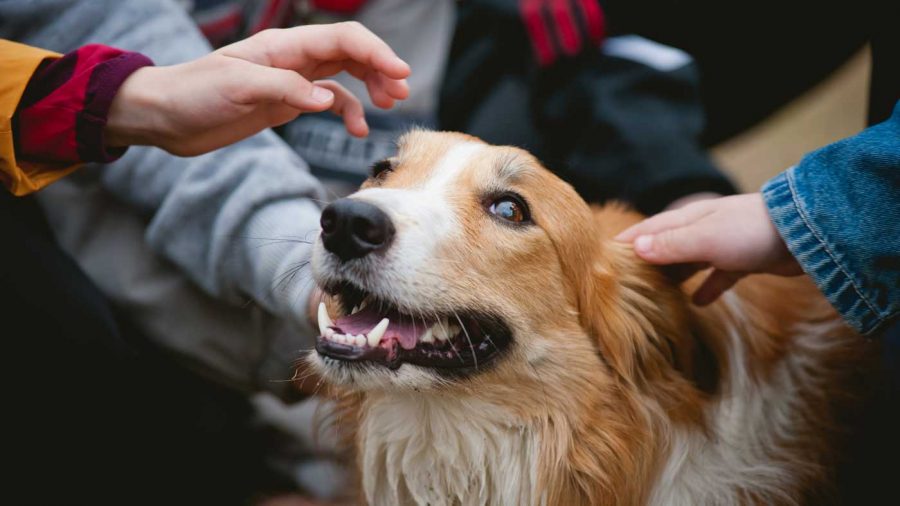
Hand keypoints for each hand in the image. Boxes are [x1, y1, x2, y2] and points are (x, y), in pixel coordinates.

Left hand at [105, 22, 409, 155]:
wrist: (165, 116)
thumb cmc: (192, 94)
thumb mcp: (237, 88)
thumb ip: (285, 90)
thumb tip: (327, 100)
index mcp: (283, 46)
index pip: (342, 40)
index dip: (376, 52)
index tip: (401, 73)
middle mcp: (293, 59)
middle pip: (351, 53)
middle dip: (380, 69)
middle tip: (402, 93)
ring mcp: (292, 80)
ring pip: (345, 75)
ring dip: (371, 88)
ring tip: (390, 106)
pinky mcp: (287, 103)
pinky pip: (330, 101)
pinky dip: (348, 112)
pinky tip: (357, 129)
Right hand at [615, 193, 801, 304]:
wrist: (806, 233)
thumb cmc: (750, 232)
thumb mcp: (705, 238)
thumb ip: (671, 245)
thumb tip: (635, 248)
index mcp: (688, 219)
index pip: (648, 230)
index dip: (626, 242)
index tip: (604, 257)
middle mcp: (702, 229)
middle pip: (666, 245)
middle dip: (647, 262)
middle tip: (625, 284)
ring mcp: (724, 244)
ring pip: (690, 261)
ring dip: (673, 275)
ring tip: (655, 294)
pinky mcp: (744, 260)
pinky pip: (718, 276)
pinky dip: (706, 288)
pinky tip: (698, 303)